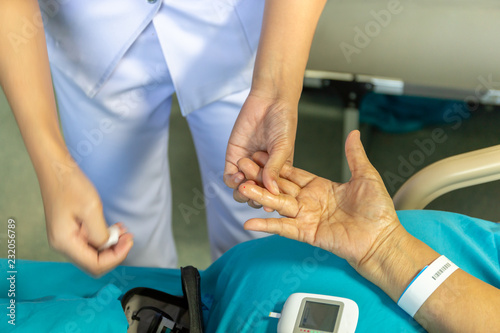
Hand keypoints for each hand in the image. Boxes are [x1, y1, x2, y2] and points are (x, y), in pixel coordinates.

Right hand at [41, 164, 132, 274]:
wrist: (56, 168)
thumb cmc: (71, 185)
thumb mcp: (91, 209)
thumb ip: (100, 233)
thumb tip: (107, 246)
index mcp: (64, 242)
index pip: (94, 265)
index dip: (116, 257)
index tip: (129, 241)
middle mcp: (62, 244)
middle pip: (93, 262)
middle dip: (114, 252)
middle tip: (128, 236)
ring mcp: (65, 237)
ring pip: (92, 252)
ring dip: (110, 244)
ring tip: (123, 230)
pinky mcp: (69, 230)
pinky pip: (89, 241)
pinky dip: (103, 237)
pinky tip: (114, 227)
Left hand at [224, 91, 296, 201]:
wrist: (269, 101)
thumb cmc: (283, 122)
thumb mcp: (283, 147)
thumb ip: (275, 168)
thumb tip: (273, 191)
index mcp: (278, 173)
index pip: (272, 194)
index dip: (270, 201)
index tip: (270, 204)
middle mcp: (262, 171)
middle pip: (255, 195)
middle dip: (255, 197)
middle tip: (256, 193)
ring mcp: (247, 165)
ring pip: (241, 189)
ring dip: (243, 190)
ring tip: (247, 182)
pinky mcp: (233, 157)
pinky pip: (229, 177)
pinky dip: (232, 180)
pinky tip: (239, 175)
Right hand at [237, 130, 400, 270]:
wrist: (382, 239)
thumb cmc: (377, 211)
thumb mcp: (366, 176)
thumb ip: (354, 155)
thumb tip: (353, 133)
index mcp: (320, 187)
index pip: (292, 173)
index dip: (276, 164)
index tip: (259, 154)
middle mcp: (310, 201)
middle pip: (279, 186)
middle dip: (261, 176)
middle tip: (242, 166)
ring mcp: (306, 217)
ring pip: (277, 203)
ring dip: (259, 196)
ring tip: (241, 187)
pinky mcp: (306, 233)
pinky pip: (283, 228)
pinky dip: (266, 225)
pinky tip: (249, 222)